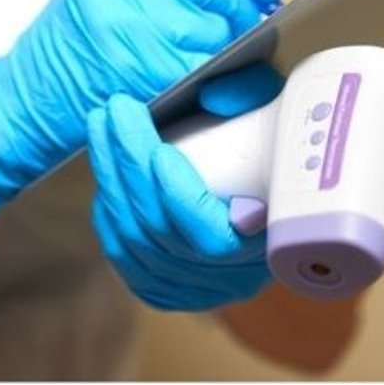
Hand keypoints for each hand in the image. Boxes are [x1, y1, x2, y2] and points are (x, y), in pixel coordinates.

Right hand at [0, 0, 281, 236]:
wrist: (20, 104)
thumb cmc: (67, 60)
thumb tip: (252, 1)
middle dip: (243, 17)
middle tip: (239, 39)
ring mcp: (134, 19)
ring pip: (220, 30)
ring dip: (229, 55)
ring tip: (206, 70)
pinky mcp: (143, 62)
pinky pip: (209, 70)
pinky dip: (221, 85)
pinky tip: (206, 92)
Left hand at [87, 95, 270, 310]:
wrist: (271, 188)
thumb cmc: (278, 147)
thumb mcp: (281, 114)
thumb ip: (254, 95)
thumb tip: (214, 97)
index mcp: (267, 247)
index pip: (211, 239)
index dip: (179, 197)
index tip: (160, 150)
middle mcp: (228, 279)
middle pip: (158, 230)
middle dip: (129, 164)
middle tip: (117, 111)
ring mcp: (192, 289)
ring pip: (131, 238)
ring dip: (110, 174)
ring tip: (102, 124)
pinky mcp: (162, 288)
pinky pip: (120, 248)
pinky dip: (109, 203)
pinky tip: (106, 165)